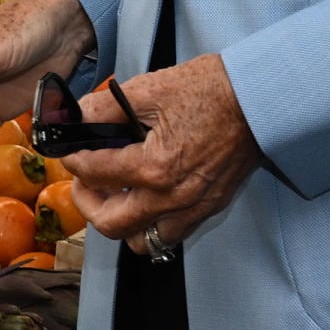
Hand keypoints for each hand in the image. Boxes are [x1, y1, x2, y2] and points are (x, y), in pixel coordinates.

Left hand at [63, 53, 261, 253]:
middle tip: (85, 180)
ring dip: (120, 222)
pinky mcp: (209, 207)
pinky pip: (171, 235)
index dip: (73, 160)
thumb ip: (104, 107)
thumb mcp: (149, 89)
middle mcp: (172, 197)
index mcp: (154, 167)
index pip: (94, 174)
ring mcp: (193, 207)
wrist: (259, 100)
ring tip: (114, 194)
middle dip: (88, 203)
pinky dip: (150, 225)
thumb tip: (75, 116)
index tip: (70, 151)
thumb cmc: (211, 91)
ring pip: (142, 240)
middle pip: (111, 224)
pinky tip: (145, 199)